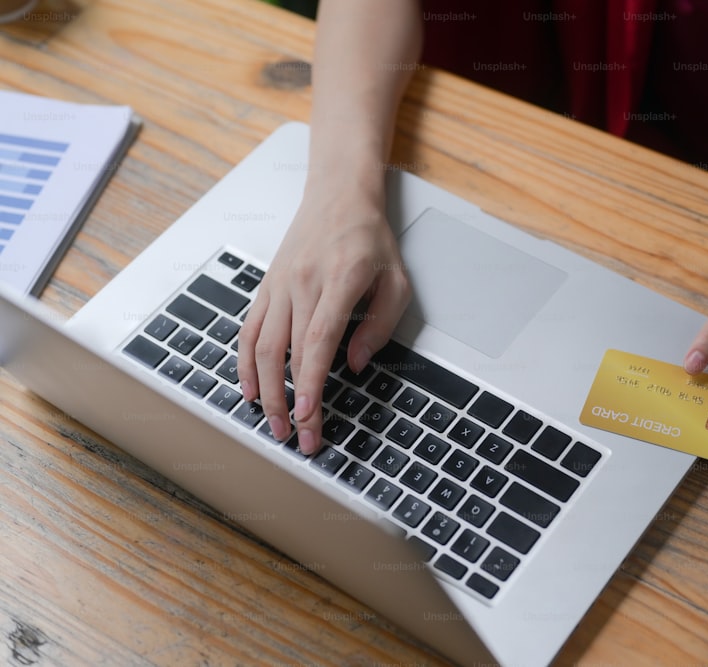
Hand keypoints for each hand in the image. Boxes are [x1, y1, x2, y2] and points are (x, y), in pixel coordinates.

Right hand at [237, 189, 410, 454]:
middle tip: (296, 436)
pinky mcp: (267, 285)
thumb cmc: (370, 237)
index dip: (309, 382)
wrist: (338, 194)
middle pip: (286, 352)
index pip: (318, 340)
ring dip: (264, 389)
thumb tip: (354, 364)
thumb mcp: (396, 279)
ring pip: (261, 345)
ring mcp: (280, 284)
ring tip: (273, 423)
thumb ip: (379, 324)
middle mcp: (303, 283)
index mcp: (340, 280)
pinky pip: (249, 328)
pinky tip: (250, 389)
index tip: (308, 415)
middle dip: (289, 400)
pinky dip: (244, 362)